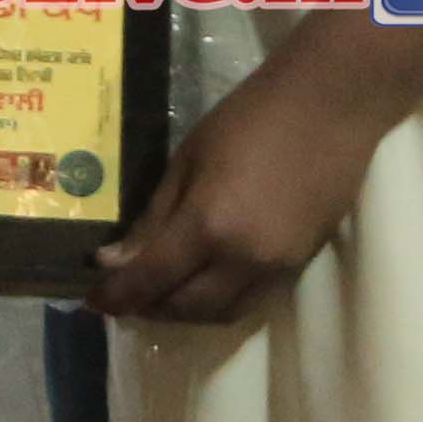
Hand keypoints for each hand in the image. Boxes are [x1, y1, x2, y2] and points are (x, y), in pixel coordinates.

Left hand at [92, 32, 392, 327]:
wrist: (330, 107)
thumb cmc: (250, 118)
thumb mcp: (188, 159)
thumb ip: (152, 217)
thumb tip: (114, 260)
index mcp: (209, 226)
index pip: (150, 280)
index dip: (116, 296)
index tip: (92, 300)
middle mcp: (243, 261)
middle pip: (184, 308)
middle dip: (148, 308)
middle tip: (123, 294)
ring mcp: (276, 269)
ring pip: (220, 314)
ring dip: (184, 313)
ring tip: (159, 293)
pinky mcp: (300, 266)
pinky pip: (251, 302)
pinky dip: (218, 304)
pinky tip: (201, 283)